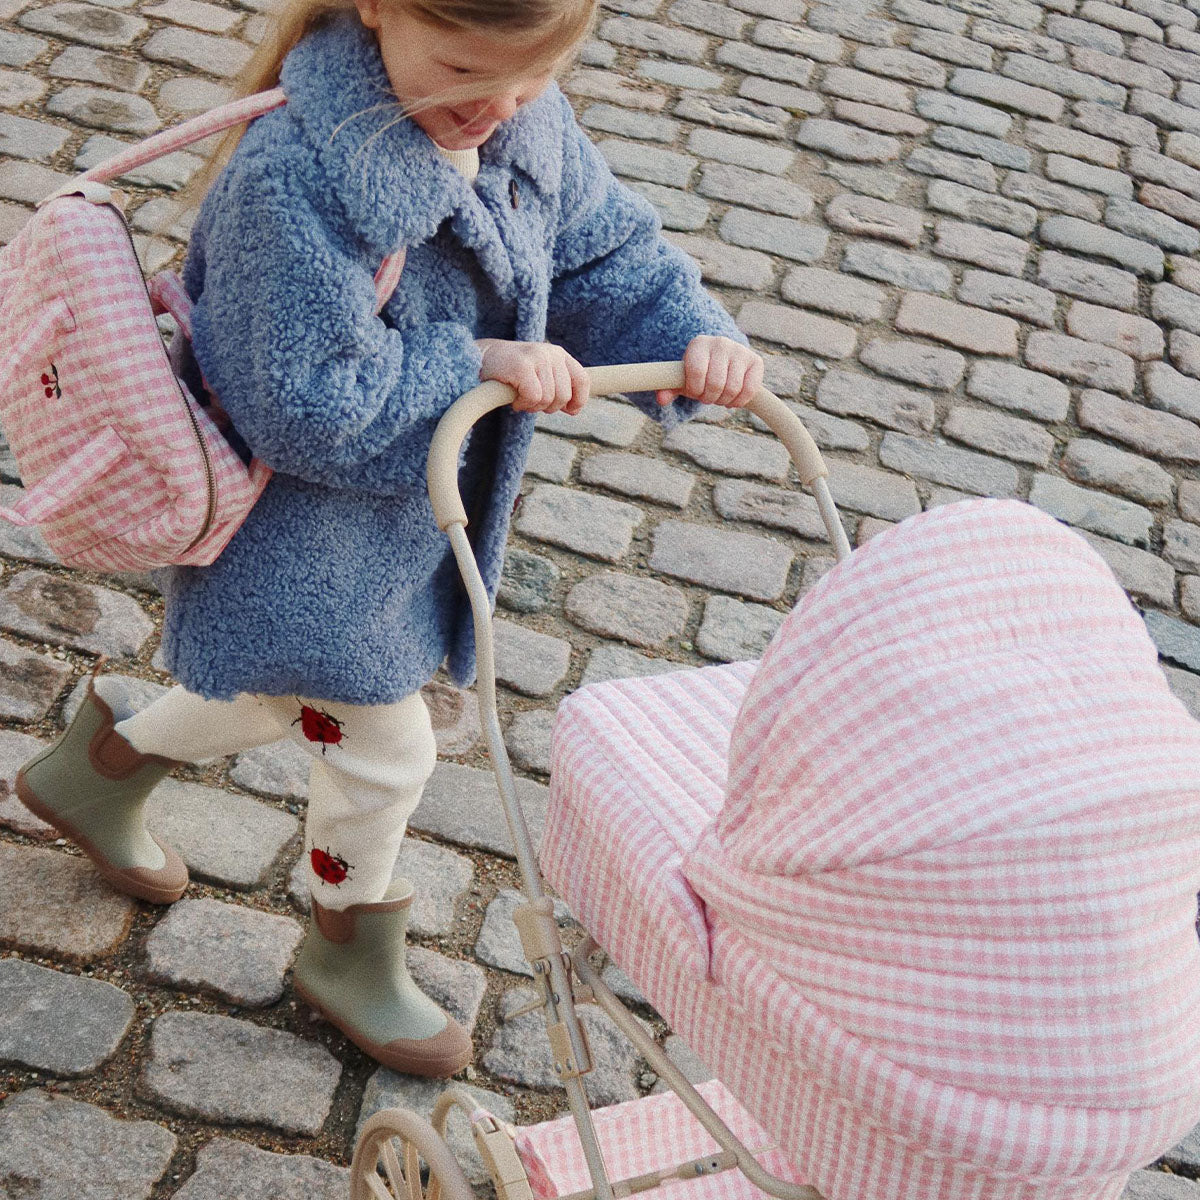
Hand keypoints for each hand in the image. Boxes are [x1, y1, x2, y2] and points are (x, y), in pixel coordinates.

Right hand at [475, 339, 589, 414]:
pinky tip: (514, 399)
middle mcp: (551, 353)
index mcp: (559, 354)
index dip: (578, 400)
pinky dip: (523, 404)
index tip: (569, 411)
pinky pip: (534, 398)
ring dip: (532, 406)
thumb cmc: (511, 372)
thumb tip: (574, 409)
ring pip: (548, 399)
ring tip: (520, 398)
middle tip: (531, 402)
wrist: (479, 359)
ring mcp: (537, 358)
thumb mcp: (539, 374)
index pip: (582, 380)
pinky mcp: (522, 366)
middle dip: (548, 407)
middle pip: (564, 396)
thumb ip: (558, 386)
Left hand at [655, 336, 763, 408]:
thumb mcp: (683, 378)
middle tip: (707, 397)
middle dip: (709, 398)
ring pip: (732, 388)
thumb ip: (670, 388)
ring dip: (723, 401)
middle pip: (715, 383)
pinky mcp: (756, 361)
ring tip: (718, 397)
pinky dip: (739, 401)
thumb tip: (661, 399)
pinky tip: (732, 400)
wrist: (721, 360)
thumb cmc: (698, 371)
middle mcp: (721, 343)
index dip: (695, 389)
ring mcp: (740, 350)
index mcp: (699, 344)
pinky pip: (749, 390)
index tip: (695, 392)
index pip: (696, 372)